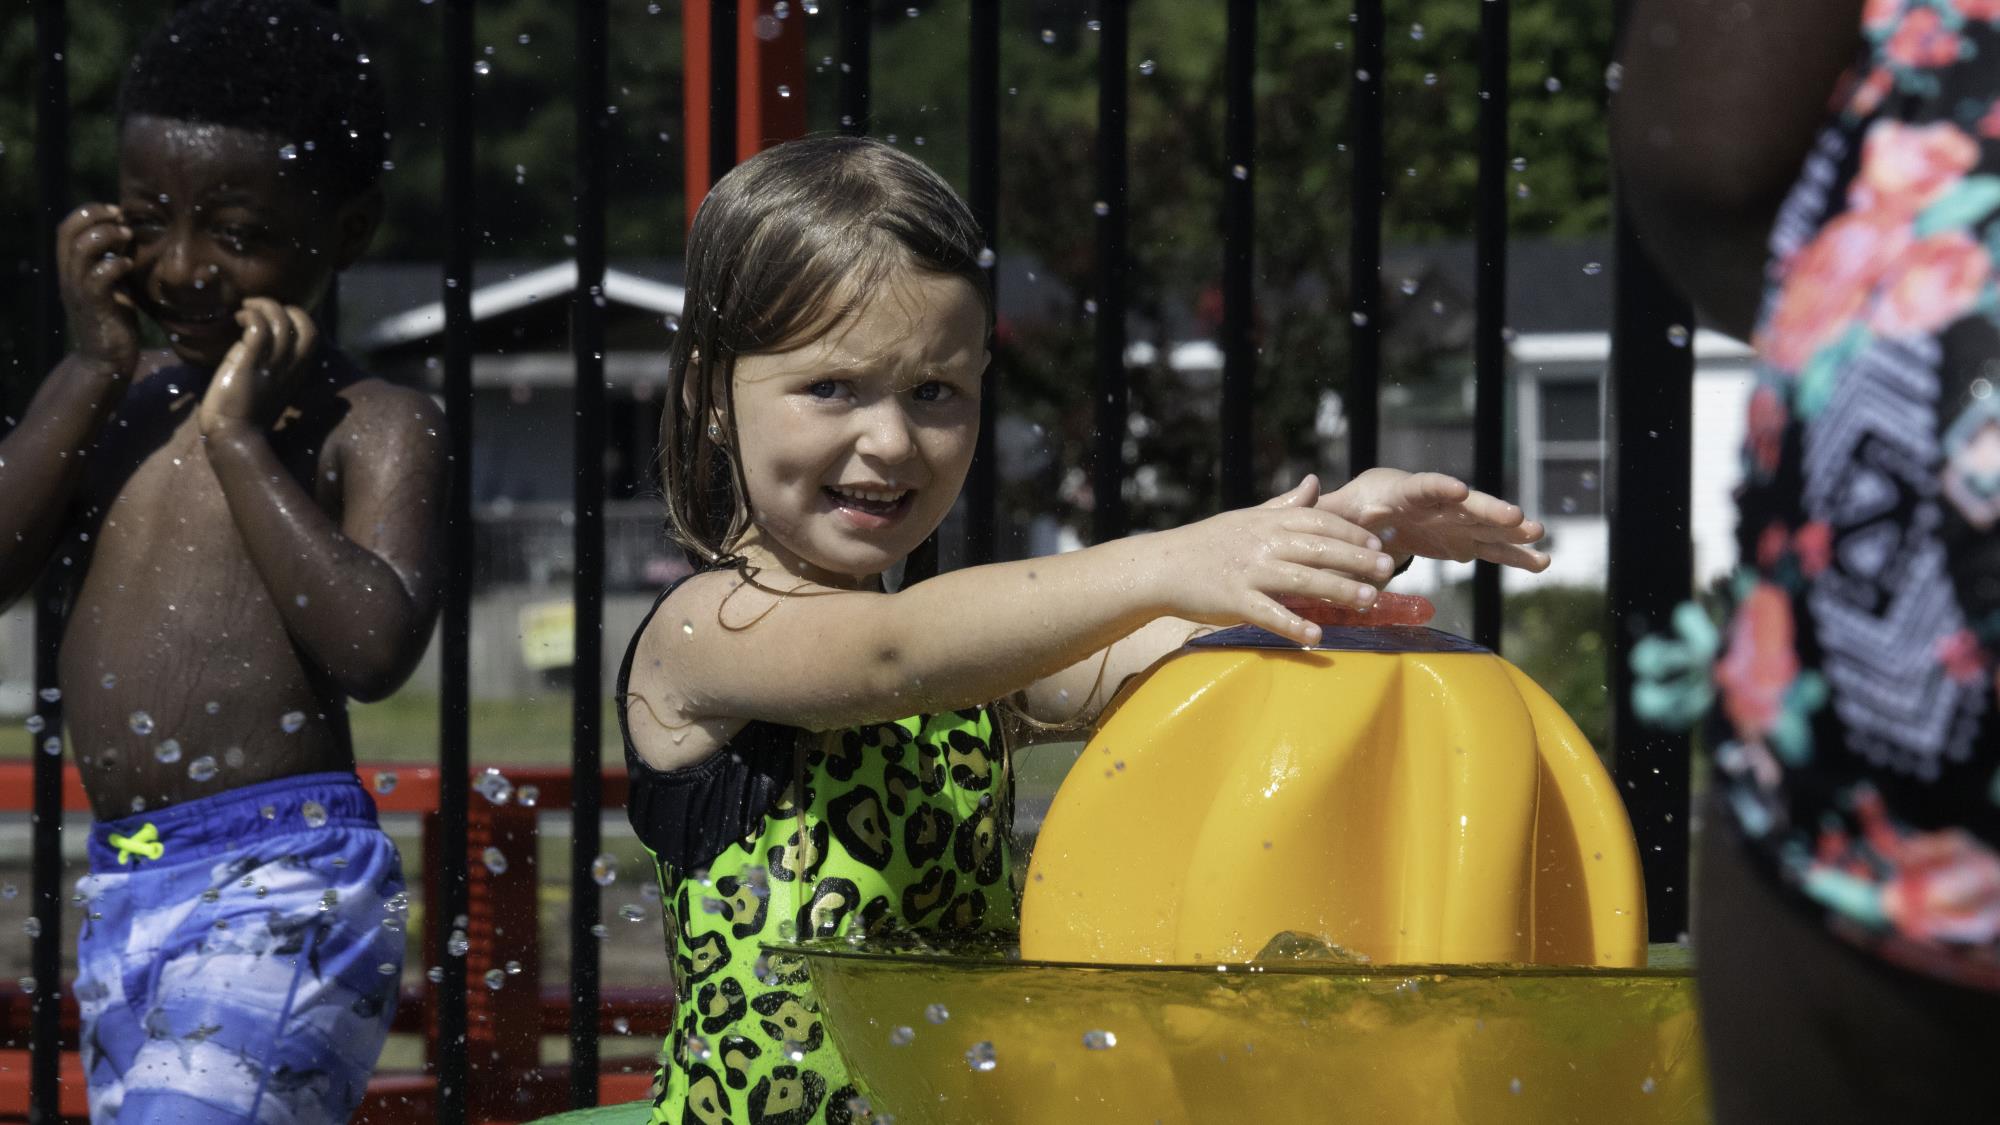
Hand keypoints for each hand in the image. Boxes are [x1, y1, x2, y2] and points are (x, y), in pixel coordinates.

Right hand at [56, 203, 139, 375]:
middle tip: (123, 219)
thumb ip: (114, 261)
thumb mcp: (114, 284)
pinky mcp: (94, 307)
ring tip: (128, 236)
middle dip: (95, 216)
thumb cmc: (115, 320)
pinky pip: (97, 279)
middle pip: (68, 231)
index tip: (117, 212)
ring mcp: (79, 291)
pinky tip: (130, 265)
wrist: (108, 361)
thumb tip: (130, 235)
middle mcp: (69, 276)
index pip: (67, 227)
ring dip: (106, 236)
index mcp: (71, 268)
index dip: (89, 212)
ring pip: (80, 250)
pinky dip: (115, 265)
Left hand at [198, 299, 317, 437]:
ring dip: (261, 306)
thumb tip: (264, 346)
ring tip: (243, 311)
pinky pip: (258, 326)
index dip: (294, 316)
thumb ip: (274, 366)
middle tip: (255, 309)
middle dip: (281, 307)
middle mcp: (291, 365)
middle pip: (303, 323)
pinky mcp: (250, 363)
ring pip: (279, 319)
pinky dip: (249, 315)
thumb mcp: (269, 386)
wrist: (233, 434)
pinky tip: (237, 319)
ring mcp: (272, 364)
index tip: (270, 319)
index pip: (311, 333)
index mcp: (298, 370)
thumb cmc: (246, 413)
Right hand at [1154, 475, 1395, 645]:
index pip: (1319, 521)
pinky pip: (1269, 613)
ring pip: (1301, 579)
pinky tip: (1317, 637)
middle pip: (1318, 548)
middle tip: (1387, 568)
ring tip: (1368, 601)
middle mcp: (1262, 543)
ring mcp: (1248, 571)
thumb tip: (1315, 483)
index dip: (1352, 532)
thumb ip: (1285, 504)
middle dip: (1356, 558)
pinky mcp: (1233, 600)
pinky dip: (1293, 625)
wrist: (1161, 565)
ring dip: (1337, 589)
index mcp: (1267, 522)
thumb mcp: (1247, 517)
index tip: (1378, 542)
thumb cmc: (1208, 543)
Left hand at [1318, 467, 1548, 574]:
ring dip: (1512, 534)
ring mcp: (1452, 522)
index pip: (1422, 486)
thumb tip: (1308, 488)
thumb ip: (1320, 505)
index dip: (1439, 487)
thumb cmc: (1346, 512)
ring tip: (1541, 539)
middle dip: (1490, 511)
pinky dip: (1513, 556)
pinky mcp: (1461, 542)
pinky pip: (1491, 549)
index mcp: (1400, 491)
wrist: (1367, 517)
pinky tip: (1540, 562)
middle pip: (1464, 505)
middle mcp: (1434, 502)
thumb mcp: (1330, 512)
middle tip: (1518, 518)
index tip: (1458, 490)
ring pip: (1485, 527)